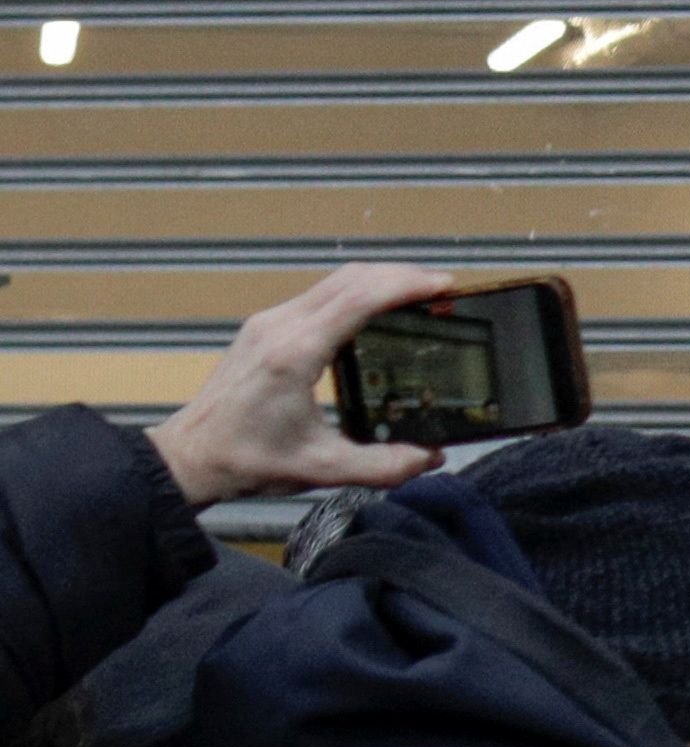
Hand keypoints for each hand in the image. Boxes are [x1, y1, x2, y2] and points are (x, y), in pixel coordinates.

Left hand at [146, 264, 456, 507]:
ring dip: (378, 280)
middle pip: (349, 278)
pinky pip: (317, 295)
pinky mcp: (264, 329)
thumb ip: (384, 466)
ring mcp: (268, 323)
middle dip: (400, 276)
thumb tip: (431, 456)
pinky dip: (355, 292)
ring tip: (417, 294)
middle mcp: (279, 327)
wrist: (190, 456)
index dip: (405, 286)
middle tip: (442, 288)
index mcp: (294, 353)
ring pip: (333, 281)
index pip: (359, 299)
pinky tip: (375, 310)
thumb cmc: (245, 459)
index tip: (443, 286)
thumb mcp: (323, 470)